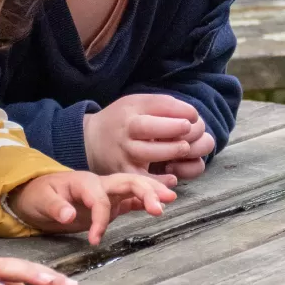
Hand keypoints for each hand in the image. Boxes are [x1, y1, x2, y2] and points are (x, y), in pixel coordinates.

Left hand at [9, 171, 174, 246]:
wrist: (36, 195)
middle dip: (145, 191)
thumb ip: (55, 207)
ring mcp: (108, 192)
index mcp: (83, 182)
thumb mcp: (40, 201)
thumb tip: (69, 215)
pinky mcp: (111, 203)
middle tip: (160, 207)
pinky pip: (132, 200)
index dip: (100, 219)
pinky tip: (159, 205)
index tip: (94, 240)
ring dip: (152, 193)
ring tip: (170, 199)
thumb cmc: (38, 195)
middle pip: (127, 181)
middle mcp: (99, 184)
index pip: (99, 198)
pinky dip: (146, 201)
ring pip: (134, 188)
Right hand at [83, 94, 214, 180]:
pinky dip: (158, 181)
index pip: (157, 106)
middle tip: (188, 129)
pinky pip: (142, 179)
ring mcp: (124, 152)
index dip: (179, 111)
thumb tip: (192, 115)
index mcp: (132, 110)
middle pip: (149, 128)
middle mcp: (126, 131)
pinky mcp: (124, 172)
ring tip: (184, 149)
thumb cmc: (123, 120)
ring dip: (170, 151)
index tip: (192, 116)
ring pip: (147, 153)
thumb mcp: (138, 103)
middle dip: (173, 128)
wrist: (91, 140)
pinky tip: (172, 177)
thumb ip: (163, 105)